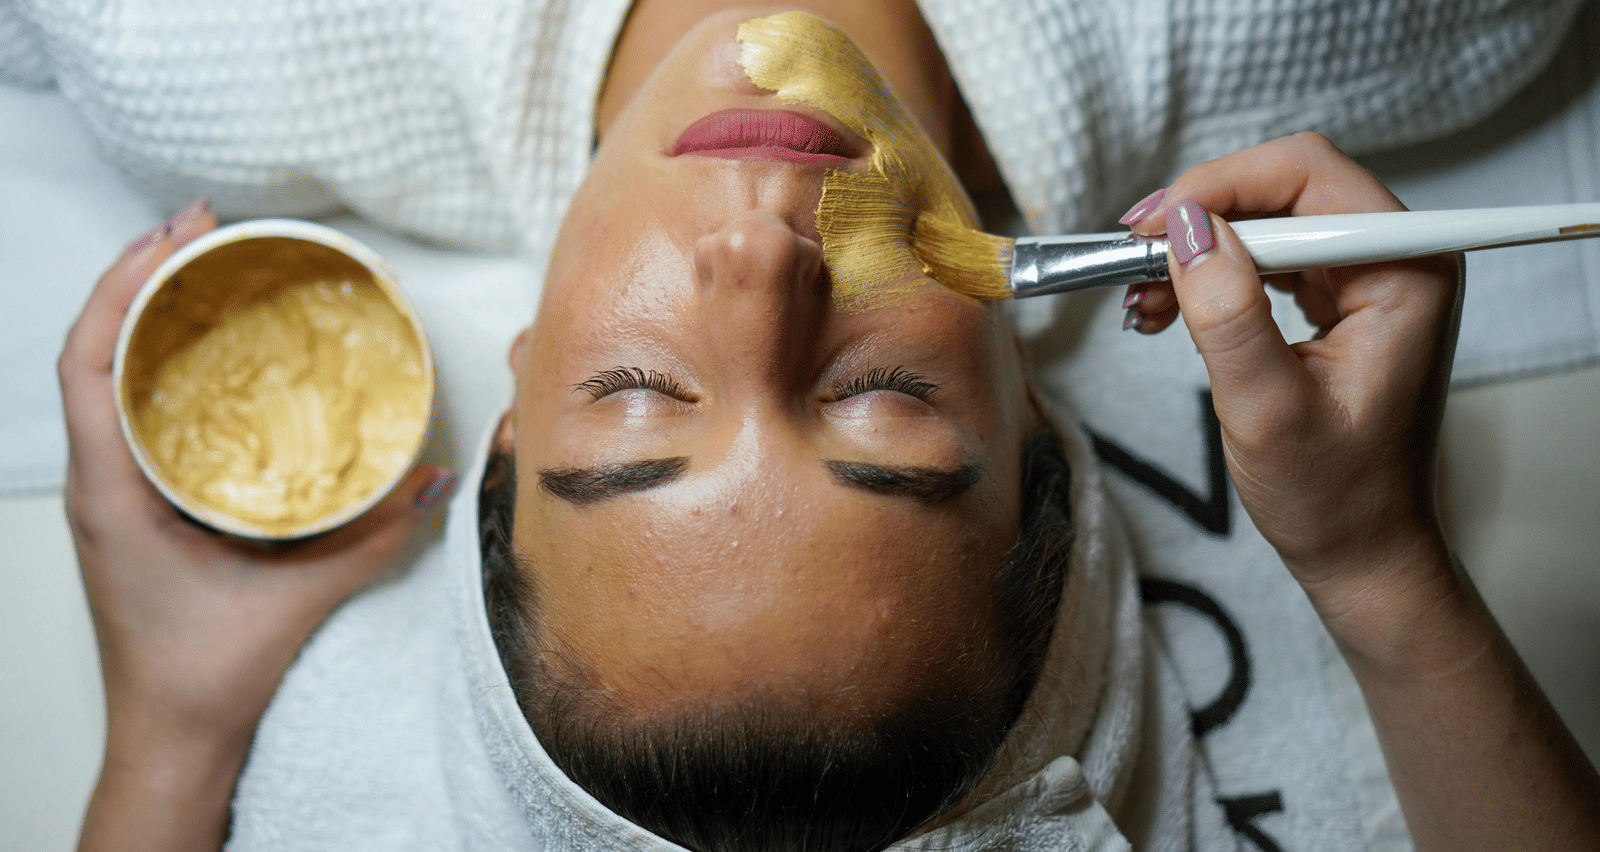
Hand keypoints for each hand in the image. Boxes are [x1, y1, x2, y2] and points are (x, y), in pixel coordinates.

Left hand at [62, 201, 454, 850]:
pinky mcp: (128, 506)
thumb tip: (430, 479)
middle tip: (198, 230)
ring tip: (196, 270)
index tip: (175, 237)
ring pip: (101, 379)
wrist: (170, 734)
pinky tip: (201, 352)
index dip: (123, 287)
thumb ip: (371, 536)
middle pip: (90, 352)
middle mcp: (96, 483)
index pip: (88, 364)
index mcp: (112, 492)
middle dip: (136, 278)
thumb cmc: (204, 674)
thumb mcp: (296, 597)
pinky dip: (153, 364)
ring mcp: (107, 493)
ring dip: (141, 316)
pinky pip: (126, 413)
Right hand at [1119, 136, 1599, 851]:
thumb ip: (1228, 312)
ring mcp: (1368, 275)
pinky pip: (1266, 256)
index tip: (1149, 231)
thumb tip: (1184, 226)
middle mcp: (1398, 258)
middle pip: (1284, 187)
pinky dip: (1210, 273)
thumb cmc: (1331, 497)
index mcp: (1405, 273)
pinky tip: (1162, 306)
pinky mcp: (1339, 297)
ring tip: (1137, 295)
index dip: (1220, 187)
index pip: (1308, 175)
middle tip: (1128, 256)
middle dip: (1199, 217)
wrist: (1360, 550)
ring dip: (1196, 247)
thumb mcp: (1266, 409)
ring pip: (1267, 217)